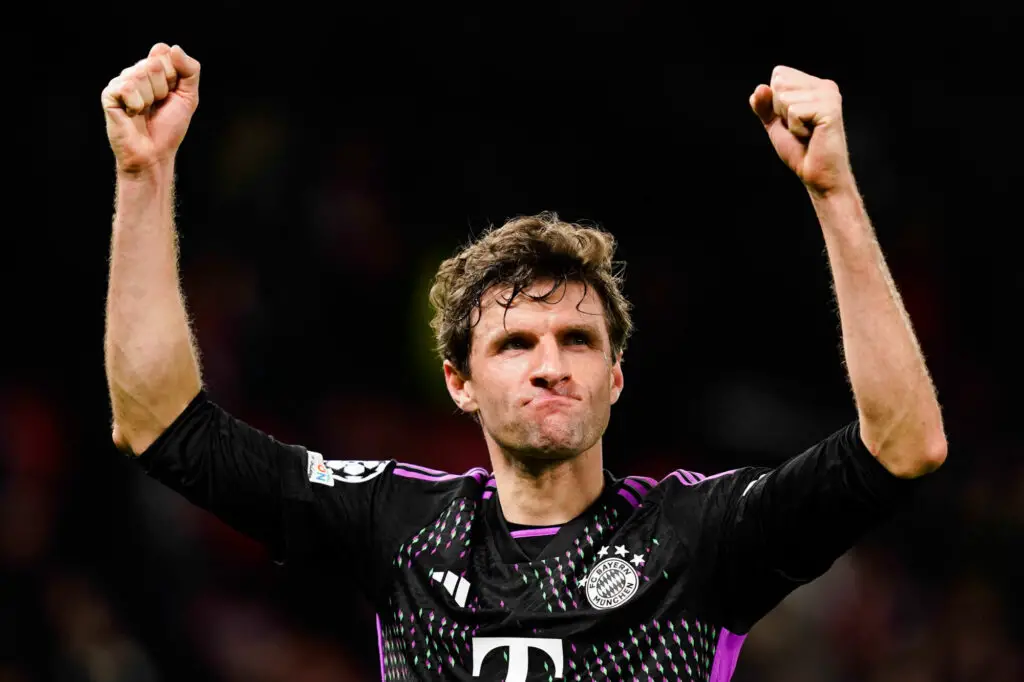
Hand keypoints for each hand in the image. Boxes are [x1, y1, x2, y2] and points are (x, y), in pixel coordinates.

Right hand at [101, 44, 200, 175]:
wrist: (154, 153)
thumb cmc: (169, 128)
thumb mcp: (189, 97)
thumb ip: (190, 71)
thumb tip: (173, 48)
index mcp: (153, 70)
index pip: (164, 51)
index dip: (174, 75)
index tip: (172, 94)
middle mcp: (135, 72)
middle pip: (155, 63)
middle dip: (164, 89)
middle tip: (158, 106)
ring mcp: (121, 82)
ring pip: (142, 74)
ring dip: (151, 98)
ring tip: (145, 111)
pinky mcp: (109, 94)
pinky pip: (127, 87)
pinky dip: (137, 104)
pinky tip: (133, 114)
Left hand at [750, 66, 853, 196]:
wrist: (816, 175)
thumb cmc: (799, 150)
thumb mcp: (775, 123)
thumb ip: (764, 105)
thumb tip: (759, 88)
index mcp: (815, 85)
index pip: (779, 74)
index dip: (775, 102)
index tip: (793, 120)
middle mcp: (825, 86)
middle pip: (780, 83)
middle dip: (780, 111)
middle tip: (800, 129)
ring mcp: (829, 96)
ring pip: (785, 97)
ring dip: (789, 122)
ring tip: (807, 133)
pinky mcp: (830, 109)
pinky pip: (794, 112)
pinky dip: (796, 129)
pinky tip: (811, 136)